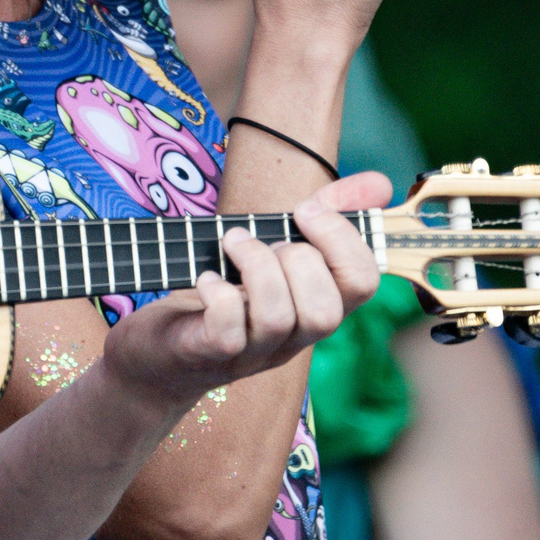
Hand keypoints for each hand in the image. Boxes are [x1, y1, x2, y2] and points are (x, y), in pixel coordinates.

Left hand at [98, 172, 391, 406]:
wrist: (159, 353)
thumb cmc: (224, 290)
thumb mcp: (275, 247)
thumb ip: (325, 216)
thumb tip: (381, 184)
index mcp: (316, 305)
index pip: (364, 283)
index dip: (343, 237)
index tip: (305, 210)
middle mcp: (294, 337)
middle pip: (327, 312)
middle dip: (298, 258)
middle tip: (265, 240)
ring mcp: (254, 352)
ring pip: (281, 318)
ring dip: (256, 265)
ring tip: (231, 244)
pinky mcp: (211, 354)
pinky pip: (230, 331)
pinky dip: (219, 293)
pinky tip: (206, 279)